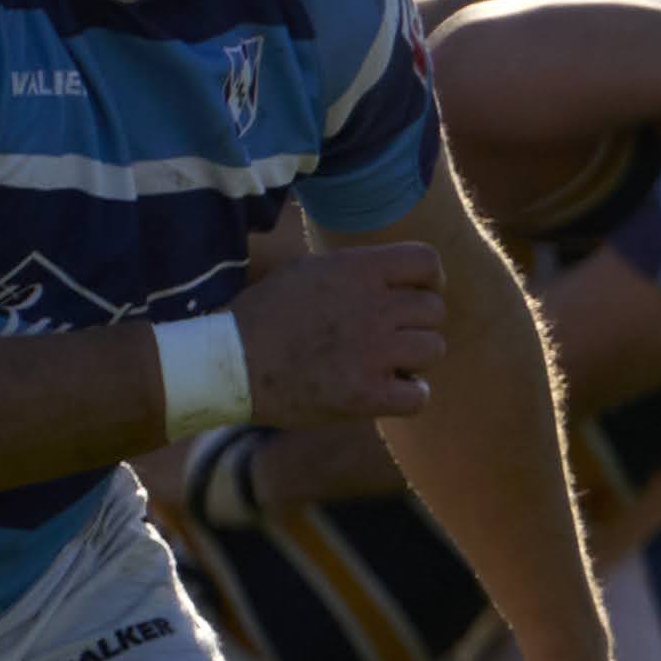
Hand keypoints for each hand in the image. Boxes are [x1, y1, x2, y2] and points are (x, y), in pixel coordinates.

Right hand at [232, 243, 448, 425]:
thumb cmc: (263, 317)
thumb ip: (356, 271)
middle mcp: (372, 306)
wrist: (226, 364)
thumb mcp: (307, 271)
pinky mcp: (367, 394)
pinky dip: (406, 397)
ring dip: (413, 361)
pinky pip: (420, 396)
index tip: (413, 296)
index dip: (429, 282)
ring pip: (434, 350)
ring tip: (380, 365)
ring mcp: (373, 351)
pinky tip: (382, 393)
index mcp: (357, 270)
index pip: (428, 262)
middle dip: (415, 325)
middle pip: (435, 311)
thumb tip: (396, 273)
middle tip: (385, 339)